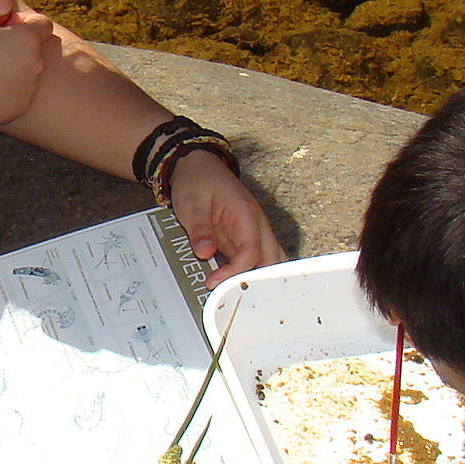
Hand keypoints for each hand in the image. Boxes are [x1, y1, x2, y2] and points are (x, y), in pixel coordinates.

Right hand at [0, 7, 52, 129]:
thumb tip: (7, 16)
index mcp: (28, 39)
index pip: (43, 24)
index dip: (27, 22)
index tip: (8, 27)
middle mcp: (37, 63)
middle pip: (36, 49)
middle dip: (21, 45)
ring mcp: (31, 88)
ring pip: (29, 71)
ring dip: (16, 67)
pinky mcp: (22, 106)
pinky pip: (21, 92)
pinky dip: (10, 89)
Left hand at [166, 150, 281, 287]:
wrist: (197, 165)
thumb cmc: (198, 180)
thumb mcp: (191, 202)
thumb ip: (199, 228)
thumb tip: (205, 252)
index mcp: (247, 214)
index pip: (252, 252)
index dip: (235, 272)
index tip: (214, 282)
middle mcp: (256, 225)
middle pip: (272, 261)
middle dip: (259, 282)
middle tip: (236, 298)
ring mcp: (253, 233)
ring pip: (270, 263)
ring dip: (258, 279)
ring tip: (240, 297)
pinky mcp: (244, 239)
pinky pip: (253, 261)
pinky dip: (248, 274)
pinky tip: (235, 287)